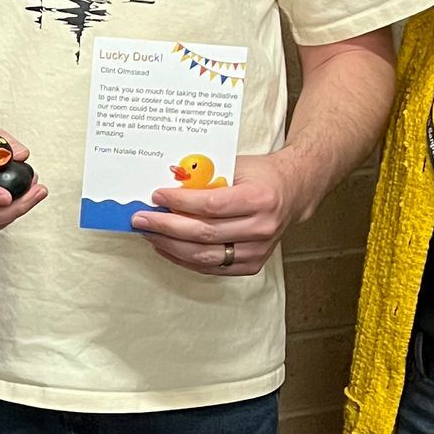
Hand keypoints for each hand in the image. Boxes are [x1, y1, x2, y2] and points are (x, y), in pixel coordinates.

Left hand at [129, 151, 307, 278]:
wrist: (293, 192)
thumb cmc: (260, 176)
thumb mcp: (236, 166)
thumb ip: (206, 178)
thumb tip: (166, 189)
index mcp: (260, 199)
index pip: (211, 205)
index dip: (180, 202)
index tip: (157, 196)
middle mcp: (262, 227)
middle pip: (204, 233)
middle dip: (166, 226)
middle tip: (141, 218)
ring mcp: (258, 250)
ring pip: (205, 255)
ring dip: (170, 246)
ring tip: (149, 234)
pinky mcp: (252, 265)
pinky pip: (211, 267)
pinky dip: (185, 259)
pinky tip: (167, 247)